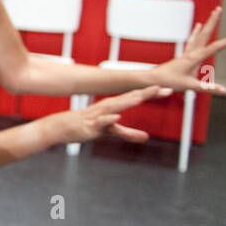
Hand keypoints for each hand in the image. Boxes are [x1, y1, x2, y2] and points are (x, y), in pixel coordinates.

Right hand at [47, 85, 170, 144]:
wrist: (59, 127)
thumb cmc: (85, 126)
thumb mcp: (110, 132)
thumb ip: (128, 133)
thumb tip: (146, 137)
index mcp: (112, 106)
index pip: (134, 97)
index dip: (150, 94)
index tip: (166, 89)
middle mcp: (106, 107)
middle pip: (128, 98)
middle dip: (144, 93)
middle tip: (161, 87)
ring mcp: (97, 115)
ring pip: (115, 107)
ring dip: (128, 101)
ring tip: (141, 97)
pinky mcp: (89, 126)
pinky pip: (100, 122)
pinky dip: (109, 119)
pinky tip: (118, 117)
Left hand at [151, 6, 225, 93]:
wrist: (153, 79)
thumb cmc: (169, 82)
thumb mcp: (191, 86)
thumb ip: (208, 88)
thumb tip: (224, 91)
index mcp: (195, 58)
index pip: (216, 47)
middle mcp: (191, 52)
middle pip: (205, 33)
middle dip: (213, 21)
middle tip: (219, 8)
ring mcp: (187, 52)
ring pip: (200, 35)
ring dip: (207, 24)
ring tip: (213, 13)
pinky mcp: (184, 55)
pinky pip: (192, 40)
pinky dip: (196, 32)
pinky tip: (198, 26)